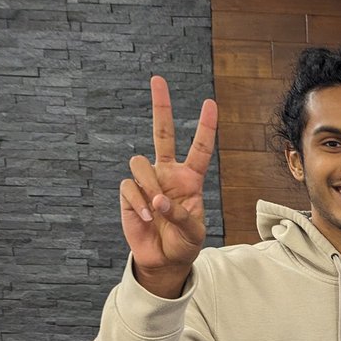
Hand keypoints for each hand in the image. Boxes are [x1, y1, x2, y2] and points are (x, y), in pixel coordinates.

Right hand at [119, 76, 217, 297]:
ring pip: (140, 163)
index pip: (199, 149)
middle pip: (162, 134)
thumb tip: (158, 199)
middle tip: (158, 80)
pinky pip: (130, 188)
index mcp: (190, 179)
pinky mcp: (130, 194)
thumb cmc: (184, 243)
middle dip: (161, 107)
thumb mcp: (193, 232)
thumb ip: (179, 214)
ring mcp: (147, 181)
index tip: (210, 103)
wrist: (164, 260)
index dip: (204, 127)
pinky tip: (147, 218)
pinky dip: (139, 204)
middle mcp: (168, 173)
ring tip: (156, 210)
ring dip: (149, 185)